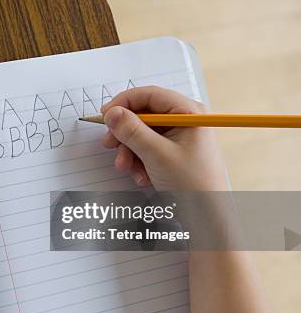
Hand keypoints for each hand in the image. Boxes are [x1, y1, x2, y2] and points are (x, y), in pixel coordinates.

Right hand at [101, 86, 227, 190]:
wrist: (207, 217)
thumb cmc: (194, 184)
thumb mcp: (157, 154)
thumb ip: (132, 131)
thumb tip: (112, 113)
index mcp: (188, 112)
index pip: (150, 95)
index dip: (124, 102)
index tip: (105, 115)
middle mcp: (183, 121)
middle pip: (143, 115)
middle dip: (125, 133)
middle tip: (110, 144)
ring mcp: (178, 137)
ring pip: (141, 134)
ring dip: (130, 151)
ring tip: (128, 168)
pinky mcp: (172, 152)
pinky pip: (146, 149)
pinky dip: (138, 161)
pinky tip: (142, 176)